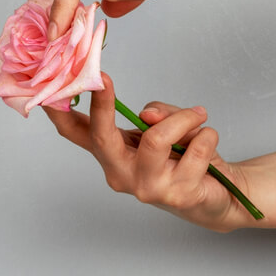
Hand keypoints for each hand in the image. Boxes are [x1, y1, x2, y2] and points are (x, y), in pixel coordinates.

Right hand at [44, 73, 252, 231]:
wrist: (218, 195)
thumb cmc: (183, 156)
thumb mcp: (164, 126)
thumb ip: (155, 115)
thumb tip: (147, 116)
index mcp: (111, 154)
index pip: (76, 132)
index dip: (60, 109)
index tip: (57, 81)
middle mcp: (121, 174)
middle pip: (102, 138)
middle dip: (102, 105)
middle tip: (104, 79)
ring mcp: (147, 188)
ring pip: (157, 138)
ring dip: (183, 119)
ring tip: (199, 115)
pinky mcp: (177, 195)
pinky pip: (195, 150)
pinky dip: (207, 135)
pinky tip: (208, 139)